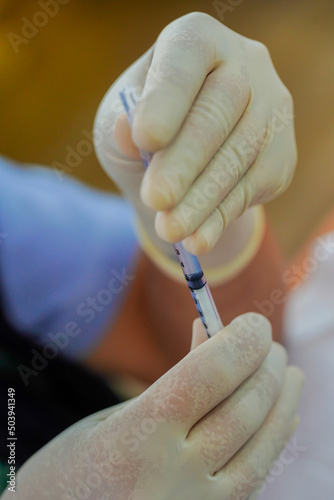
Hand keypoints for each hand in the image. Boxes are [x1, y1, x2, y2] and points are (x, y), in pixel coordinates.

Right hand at [11, 314, 302, 499]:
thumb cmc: (71, 471)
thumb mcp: (114, 417)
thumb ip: (173, 383)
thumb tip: (215, 337)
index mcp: (136, 439)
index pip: (208, 376)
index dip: (240, 341)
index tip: (255, 322)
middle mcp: (172, 479)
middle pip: (243, 409)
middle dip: (265, 367)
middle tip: (271, 344)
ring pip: (261, 448)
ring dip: (282, 404)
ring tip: (289, 374)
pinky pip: (253, 478)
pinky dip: (272, 442)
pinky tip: (280, 419)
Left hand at [94, 12, 296, 254]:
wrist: (185, 158)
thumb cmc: (145, 132)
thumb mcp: (118, 124)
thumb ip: (120, 126)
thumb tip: (127, 130)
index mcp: (196, 41)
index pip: (187, 58)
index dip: (167, 98)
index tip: (145, 139)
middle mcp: (243, 65)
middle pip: (221, 110)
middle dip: (186, 162)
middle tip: (156, 199)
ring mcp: (270, 108)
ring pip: (241, 155)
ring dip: (203, 199)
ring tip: (170, 230)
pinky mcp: (281, 153)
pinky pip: (254, 187)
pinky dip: (222, 217)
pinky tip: (197, 240)